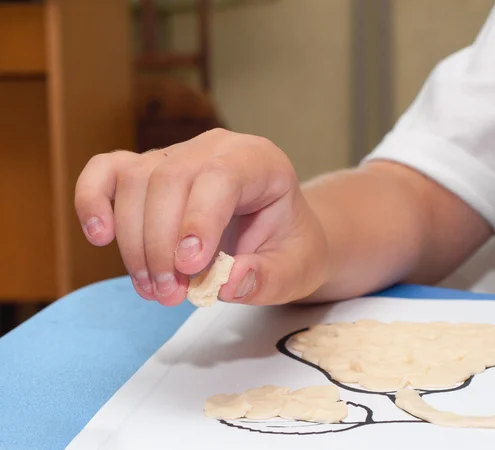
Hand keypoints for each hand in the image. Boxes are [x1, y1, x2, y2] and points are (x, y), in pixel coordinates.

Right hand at [75, 129, 328, 305]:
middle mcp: (215, 148)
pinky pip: (108, 171)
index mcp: (259, 161)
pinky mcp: (148, 170)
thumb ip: (269, 277)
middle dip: (160, 245)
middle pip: (168, 180)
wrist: (278, 233)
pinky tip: (100, 236)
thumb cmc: (289, 245)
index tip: (189, 268)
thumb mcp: (297, 268)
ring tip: (153, 289)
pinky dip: (93, 200)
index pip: (219, 176)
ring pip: (136, 181)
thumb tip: (227, 283)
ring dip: (133, 242)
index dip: (198, 220)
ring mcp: (178, 154)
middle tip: (170, 295)